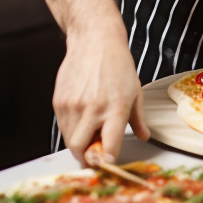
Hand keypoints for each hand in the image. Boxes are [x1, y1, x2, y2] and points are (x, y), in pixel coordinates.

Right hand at [53, 27, 149, 164]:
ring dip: (79, 143)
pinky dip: (71, 129)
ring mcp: (73, 105)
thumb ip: (138, 119)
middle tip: (95, 152)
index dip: (107, 160)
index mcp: (116, 108)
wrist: (94, 40)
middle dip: (87, 157)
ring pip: (69, 140)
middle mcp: (93, 109)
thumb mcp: (135, 91)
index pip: (108, 147)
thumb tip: (144, 137)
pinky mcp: (59, 101)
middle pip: (81, 150)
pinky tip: (81, 116)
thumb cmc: (118, 65)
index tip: (108, 161)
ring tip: (91, 129)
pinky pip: (62, 126)